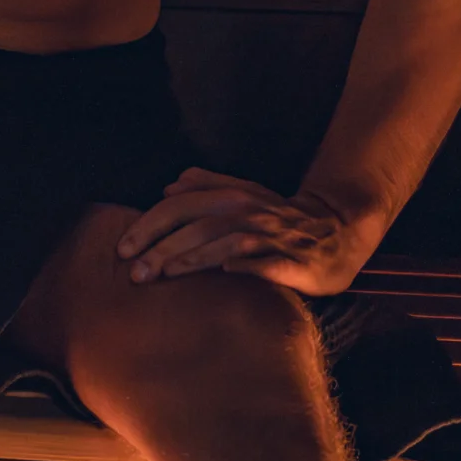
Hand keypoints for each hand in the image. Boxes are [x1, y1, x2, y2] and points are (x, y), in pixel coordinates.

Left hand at [115, 168, 365, 295]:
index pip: (180, 207)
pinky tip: (223, 274)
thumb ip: (208, 186)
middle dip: (162, 247)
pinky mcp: (296, 261)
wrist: (338, 229)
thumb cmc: (280, 216)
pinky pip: (267, 263)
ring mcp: (273, 237)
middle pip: (197, 226)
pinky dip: (245, 266)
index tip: (122, 249)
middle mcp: (249, 212)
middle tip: (134, 272)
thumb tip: (169, 186)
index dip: (149, 226)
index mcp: (232, 196)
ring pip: (226, 242)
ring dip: (193, 258)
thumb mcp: (245, 194)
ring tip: (164, 275)